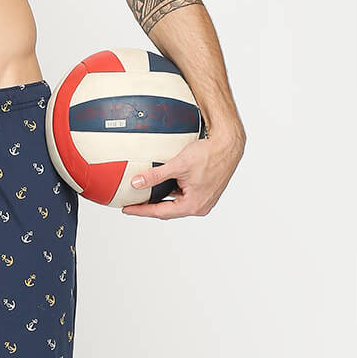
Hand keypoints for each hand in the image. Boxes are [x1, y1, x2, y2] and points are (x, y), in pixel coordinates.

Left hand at [121, 132, 243, 217]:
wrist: (228, 145)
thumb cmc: (210, 154)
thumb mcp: (178, 165)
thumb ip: (155, 176)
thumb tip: (137, 183)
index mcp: (193, 205)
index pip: (160, 212)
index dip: (141, 211)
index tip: (127, 209)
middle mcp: (200, 206)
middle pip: (168, 211)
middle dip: (149, 208)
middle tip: (132, 204)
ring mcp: (204, 200)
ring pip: (176, 204)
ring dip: (161, 201)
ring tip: (144, 197)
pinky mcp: (205, 192)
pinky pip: (184, 197)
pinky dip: (171, 194)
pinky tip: (162, 187)